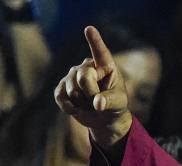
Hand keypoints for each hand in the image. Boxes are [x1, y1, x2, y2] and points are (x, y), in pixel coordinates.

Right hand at [54, 26, 131, 150]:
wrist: (103, 118)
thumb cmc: (115, 105)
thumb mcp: (118, 103)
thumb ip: (109, 101)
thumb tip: (97, 103)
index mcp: (105, 65)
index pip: (100, 52)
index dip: (94, 41)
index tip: (89, 29)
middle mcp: (87, 66)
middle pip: (83, 78)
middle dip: (91, 94)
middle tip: (99, 102)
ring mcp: (72, 75)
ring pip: (72, 90)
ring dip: (83, 103)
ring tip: (90, 104)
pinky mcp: (62, 87)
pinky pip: (60, 97)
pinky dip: (69, 107)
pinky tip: (77, 109)